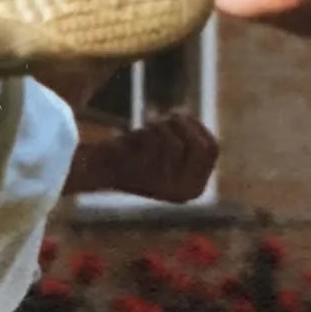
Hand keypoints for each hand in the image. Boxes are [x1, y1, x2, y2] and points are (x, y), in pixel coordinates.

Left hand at [68, 111, 218, 202]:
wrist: (97, 168)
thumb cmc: (135, 154)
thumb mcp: (169, 148)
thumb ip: (188, 140)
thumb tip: (199, 128)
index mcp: (195, 188)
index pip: (213, 147)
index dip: (196, 126)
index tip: (176, 118)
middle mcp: (186, 193)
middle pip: (202, 143)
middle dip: (181, 124)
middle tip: (160, 122)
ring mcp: (169, 187)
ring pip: (176, 141)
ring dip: (157, 128)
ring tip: (142, 134)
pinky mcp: (150, 179)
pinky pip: (157, 142)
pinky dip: (145, 133)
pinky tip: (131, 141)